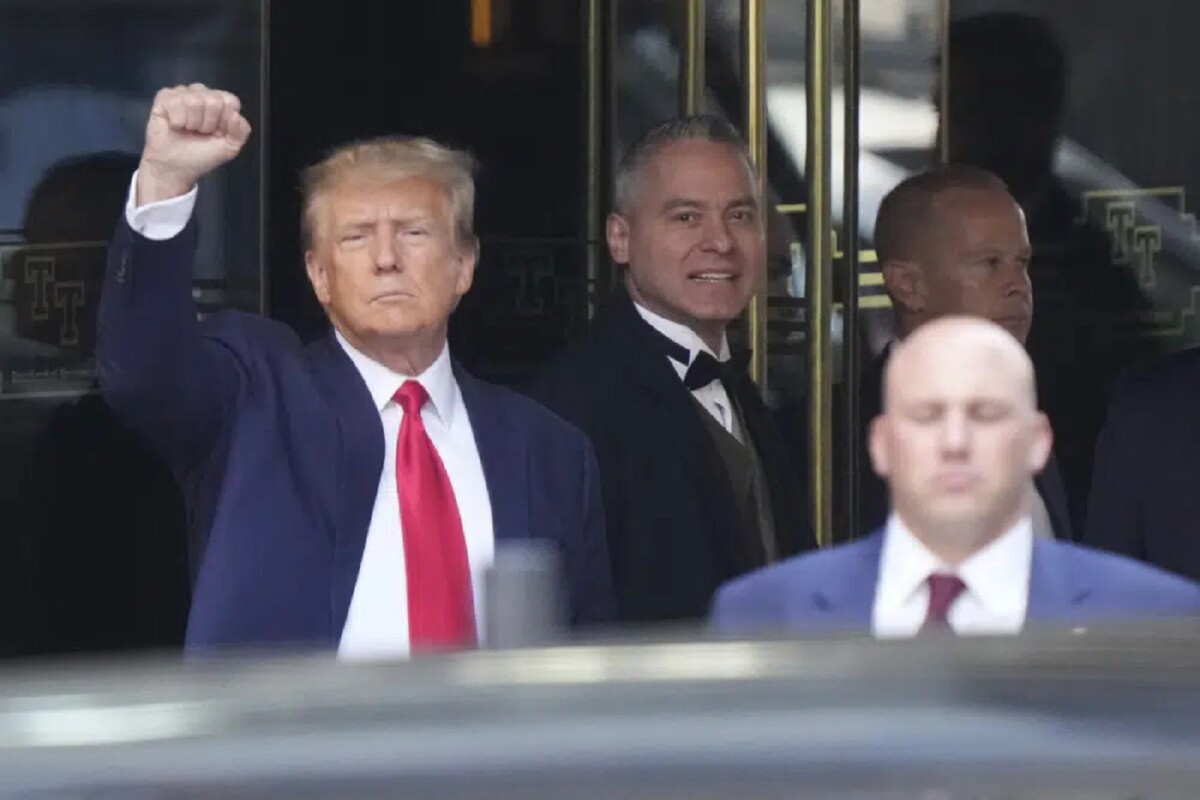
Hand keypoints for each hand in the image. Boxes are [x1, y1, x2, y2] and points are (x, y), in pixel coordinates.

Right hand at [136, 83, 251, 204]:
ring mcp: (182, 93)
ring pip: (194, 100)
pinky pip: (175, 101)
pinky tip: (174, 125)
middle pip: (213, 100)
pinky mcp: (164, 97)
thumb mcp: (230, 147)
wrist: (175, 168)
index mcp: (220, 103)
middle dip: (208, 124)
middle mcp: (202, 94)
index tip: (217, 133)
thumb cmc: (202, 155)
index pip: (230, 101)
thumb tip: (235, 115)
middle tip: (200, 133)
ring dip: (192, 123)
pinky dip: (177, 120)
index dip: (225, 121)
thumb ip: (241, 132)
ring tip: (187, 130)